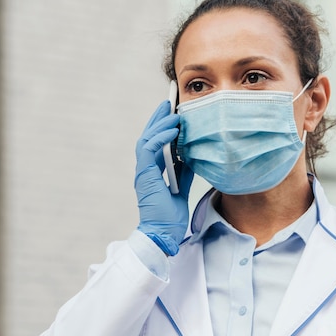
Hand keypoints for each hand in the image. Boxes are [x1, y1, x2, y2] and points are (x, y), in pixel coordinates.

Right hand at [135, 100, 193, 255]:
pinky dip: (160, 138)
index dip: (162, 126)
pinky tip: (172, 130)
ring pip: (147, 139)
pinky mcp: (144, 175)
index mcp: (152, 171)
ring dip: (160, 124)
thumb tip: (192, 155)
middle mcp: (145, 168)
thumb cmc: (170, 216)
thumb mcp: (181, 187)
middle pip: (149, 136)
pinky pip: (148, 149)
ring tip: (172, 112)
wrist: (162, 233)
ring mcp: (143, 171)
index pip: (155, 142)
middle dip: (158, 118)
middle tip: (168, 102)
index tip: (172, 113)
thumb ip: (184, 171)